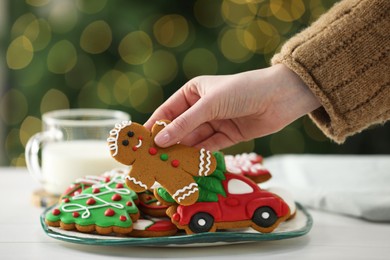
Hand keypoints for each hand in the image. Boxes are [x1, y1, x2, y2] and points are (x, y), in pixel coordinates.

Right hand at [144, 64, 320, 150]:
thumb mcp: (210, 104)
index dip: (154, 126)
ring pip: (193, 140)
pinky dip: (200, 156)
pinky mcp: (227, 136)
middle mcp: (202, 107)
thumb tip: (160, 141)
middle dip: (167, 143)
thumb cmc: (242, 90)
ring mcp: (215, 122)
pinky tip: (188, 165)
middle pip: (179, 128)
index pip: (167, 111)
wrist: (280, 97)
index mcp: (193, 92)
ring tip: (168, 166)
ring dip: (182, 152)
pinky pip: (209, 148)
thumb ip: (185, 124)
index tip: (140, 142)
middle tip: (152, 160)